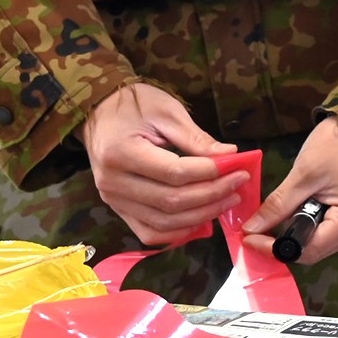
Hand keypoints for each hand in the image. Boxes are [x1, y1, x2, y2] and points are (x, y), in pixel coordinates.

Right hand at [83, 84, 245, 246]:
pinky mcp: (117, 209)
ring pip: (163, 222)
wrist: (98, 113)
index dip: (209, 174)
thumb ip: (196, 138)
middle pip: (170, 201)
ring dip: (200, 216)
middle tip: (239, 184)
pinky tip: (201, 219)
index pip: (174, 173)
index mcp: (121, 153)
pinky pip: (148, 232)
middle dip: (211, 195)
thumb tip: (230, 156)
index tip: (236, 167)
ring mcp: (112, 200)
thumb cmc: (133, 105)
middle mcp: (112, 183)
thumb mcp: (167, 112)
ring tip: (227, 200)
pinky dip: (177, 232)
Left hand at [241, 117, 337, 266]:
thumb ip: (278, 205)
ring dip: (298, 231)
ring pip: (322, 242)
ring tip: (282, 212)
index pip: (309, 250)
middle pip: (317, 249)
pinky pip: (331, 231)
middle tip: (260, 226)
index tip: (250, 238)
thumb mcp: (304, 174)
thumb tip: (251, 229)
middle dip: (286, 240)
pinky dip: (311, 224)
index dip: (276, 248)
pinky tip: (301, 208)